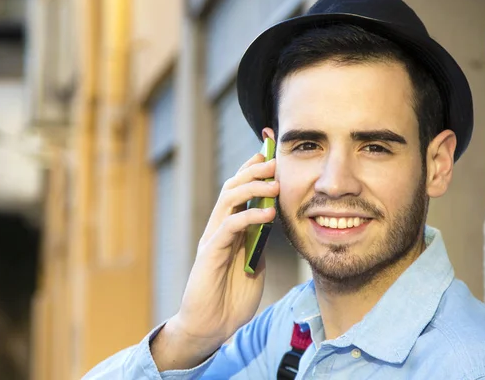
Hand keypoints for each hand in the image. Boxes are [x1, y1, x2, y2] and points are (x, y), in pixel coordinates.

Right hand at [151, 152, 278, 369]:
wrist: (211, 327)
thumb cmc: (232, 298)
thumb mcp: (254, 264)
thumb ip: (259, 242)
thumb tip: (272, 222)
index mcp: (229, 229)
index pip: (239, 192)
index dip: (253, 171)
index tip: (272, 156)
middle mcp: (218, 228)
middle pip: (232, 187)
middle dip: (253, 171)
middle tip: (275, 162)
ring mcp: (213, 239)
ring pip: (228, 200)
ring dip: (252, 188)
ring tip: (274, 184)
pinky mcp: (210, 253)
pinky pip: (229, 226)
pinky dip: (249, 216)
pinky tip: (268, 214)